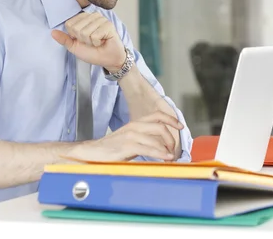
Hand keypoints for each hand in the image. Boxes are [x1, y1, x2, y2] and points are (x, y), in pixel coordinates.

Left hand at [51, 12, 125, 71]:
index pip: (69, 24)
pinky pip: (95, 35)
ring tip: (98, 42)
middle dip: (83, 40)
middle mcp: (91, 16)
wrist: (108, 60)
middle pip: (76, 28)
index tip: (83, 40)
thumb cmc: (93, 52)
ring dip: (91, 42)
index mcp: (82, 19)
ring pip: (85, 31)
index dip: (74, 36)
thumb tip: (52, 33)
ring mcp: (100, 19)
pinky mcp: (108, 24)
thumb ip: (64, 39)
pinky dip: (97, 42)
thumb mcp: (75, 47)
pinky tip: (103, 41)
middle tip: (91, 42)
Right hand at [68, 111, 183, 161]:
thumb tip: (160, 145)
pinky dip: (160, 153)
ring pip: (156, 139)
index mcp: (135, 124)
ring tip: (171, 157)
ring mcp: (131, 136)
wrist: (92, 152)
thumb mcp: (130, 139)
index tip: (180, 126)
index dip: (171, 119)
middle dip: (171, 138)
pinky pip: (149, 149)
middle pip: (160, 127)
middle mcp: (134, 127)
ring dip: (167, 149)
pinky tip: (165, 158)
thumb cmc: (111, 148)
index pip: (157, 116)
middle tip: (174, 149)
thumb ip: (143, 139)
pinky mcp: (127, 146)